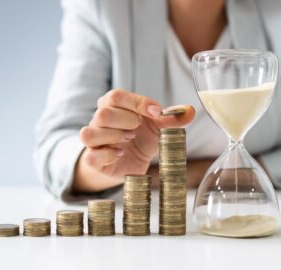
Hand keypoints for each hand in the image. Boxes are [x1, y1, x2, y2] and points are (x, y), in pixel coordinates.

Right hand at [73, 89, 194, 191]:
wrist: (129, 162)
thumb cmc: (141, 140)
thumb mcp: (157, 128)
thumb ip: (170, 119)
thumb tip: (190, 111)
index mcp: (114, 107)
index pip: (116, 96)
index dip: (137, 103)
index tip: (157, 112)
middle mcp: (99, 121)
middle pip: (103, 113)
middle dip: (126, 120)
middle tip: (138, 129)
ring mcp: (94, 141)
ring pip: (90, 133)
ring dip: (114, 136)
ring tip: (130, 139)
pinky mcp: (93, 159)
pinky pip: (91, 156)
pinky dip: (107, 155)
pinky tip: (120, 154)